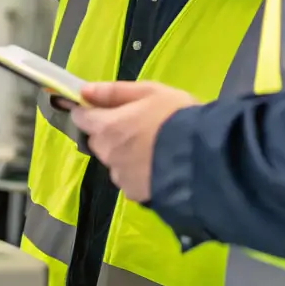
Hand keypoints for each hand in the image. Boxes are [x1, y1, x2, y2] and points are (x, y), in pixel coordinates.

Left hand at [71, 81, 197, 201]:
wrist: (203, 157)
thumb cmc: (176, 116)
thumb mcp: (150, 92)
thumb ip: (114, 91)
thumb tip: (84, 91)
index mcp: (107, 127)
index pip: (81, 118)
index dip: (89, 111)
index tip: (103, 107)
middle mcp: (108, 154)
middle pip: (97, 141)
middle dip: (108, 132)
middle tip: (137, 124)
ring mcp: (121, 177)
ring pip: (113, 161)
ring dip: (123, 153)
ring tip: (151, 147)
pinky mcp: (135, 195)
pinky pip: (128, 179)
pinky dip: (136, 172)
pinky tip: (156, 165)